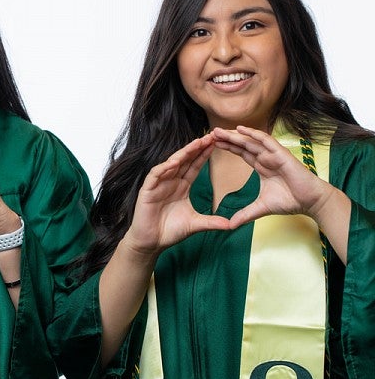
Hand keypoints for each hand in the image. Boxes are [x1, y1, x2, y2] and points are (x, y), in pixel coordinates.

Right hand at [124, 133, 229, 256]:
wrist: (151, 243)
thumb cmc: (170, 231)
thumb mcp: (195, 224)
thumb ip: (212, 222)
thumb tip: (231, 225)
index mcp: (182, 186)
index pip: (194, 166)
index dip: (204, 155)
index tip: (216, 144)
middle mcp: (170, 181)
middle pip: (185, 160)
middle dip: (196, 148)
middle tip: (210, 136)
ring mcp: (159, 184)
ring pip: (171, 163)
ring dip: (183, 153)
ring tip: (196, 144)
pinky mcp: (148, 190)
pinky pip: (156, 175)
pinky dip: (164, 168)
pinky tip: (174, 162)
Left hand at [212, 125, 338, 227]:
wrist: (310, 201)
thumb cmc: (290, 201)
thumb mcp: (261, 208)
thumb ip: (245, 214)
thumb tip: (230, 226)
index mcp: (261, 166)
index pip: (241, 153)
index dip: (228, 148)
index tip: (213, 144)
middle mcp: (266, 157)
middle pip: (242, 145)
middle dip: (227, 139)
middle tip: (211, 133)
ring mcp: (273, 154)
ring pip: (250, 141)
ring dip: (234, 135)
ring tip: (219, 131)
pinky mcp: (281, 153)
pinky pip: (265, 140)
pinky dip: (253, 134)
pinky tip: (240, 129)